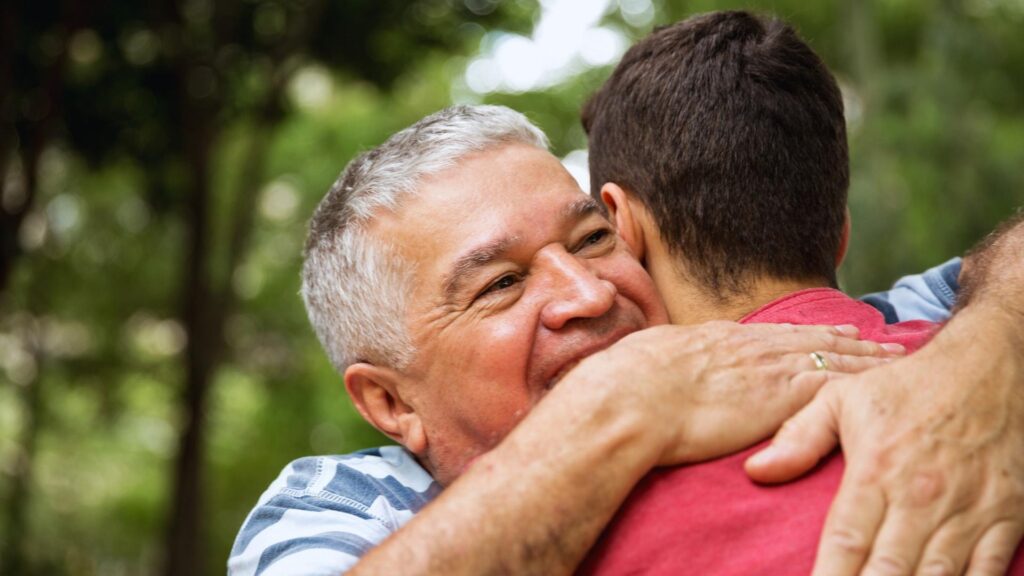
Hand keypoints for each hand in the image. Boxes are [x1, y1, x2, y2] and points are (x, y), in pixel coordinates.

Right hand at [566, 321, 901, 466]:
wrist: (630, 399)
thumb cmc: (623, 386)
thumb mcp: (642, 362)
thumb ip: (659, 363)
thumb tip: (647, 370)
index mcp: (715, 339)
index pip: (769, 334)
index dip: (798, 332)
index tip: (819, 328)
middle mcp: (749, 347)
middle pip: (808, 338)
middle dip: (842, 336)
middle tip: (871, 334)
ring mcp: (769, 367)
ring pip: (832, 354)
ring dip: (864, 355)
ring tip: (891, 352)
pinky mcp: (783, 394)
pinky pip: (838, 383)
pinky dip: (864, 378)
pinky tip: (884, 380)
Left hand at [745, 305, 1023, 574]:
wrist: (990, 365)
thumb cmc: (908, 385)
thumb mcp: (843, 398)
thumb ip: (798, 437)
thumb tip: (755, 470)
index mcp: (877, 470)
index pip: (845, 541)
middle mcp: (922, 497)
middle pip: (889, 571)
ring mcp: (968, 510)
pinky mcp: (1006, 517)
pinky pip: (987, 570)